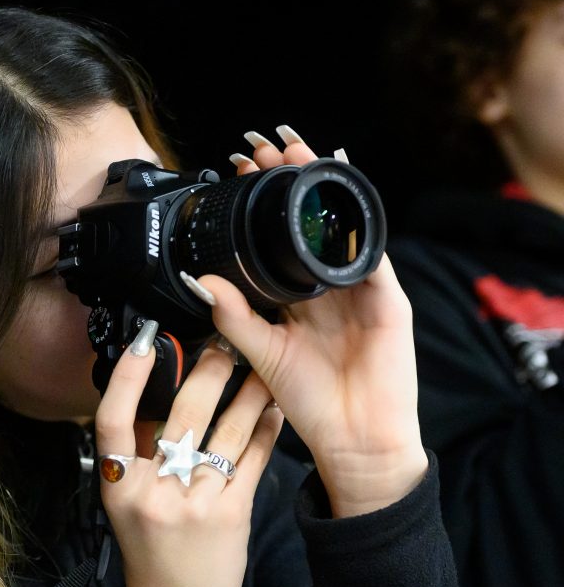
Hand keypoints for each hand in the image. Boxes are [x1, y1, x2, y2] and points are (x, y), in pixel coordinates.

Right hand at [95, 322, 284, 586]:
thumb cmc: (150, 550)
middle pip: (182, 414)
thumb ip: (135, 454)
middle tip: (225, 342)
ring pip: (225, 430)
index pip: (113, 419)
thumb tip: (156, 390)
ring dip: (248, 392)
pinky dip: (264, 429)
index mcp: (117, 486)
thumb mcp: (126, 502)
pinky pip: (252, 458)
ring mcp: (193, 503)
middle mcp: (153, 492)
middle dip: (209, 370)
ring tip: (261, 366)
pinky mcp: (231, 514)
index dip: (128, 375)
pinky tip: (272, 410)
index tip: (147, 337)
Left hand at [208, 125, 427, 517]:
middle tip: (267, 146)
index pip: (275, 236)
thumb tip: (199, 280)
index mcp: (295, 296)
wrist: (354, 439)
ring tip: (302, 155)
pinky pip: (373, 256)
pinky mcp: (387, 300)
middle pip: (308, 220)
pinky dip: (359, 228)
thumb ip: (233, 316)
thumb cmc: (309, 402)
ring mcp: (358, 289)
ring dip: (324, 190)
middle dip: (291, 180)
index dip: (260, 201)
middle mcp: (325, 286)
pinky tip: (343, 199)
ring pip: (341, 226)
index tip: (237, 169)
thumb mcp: (261, 353)